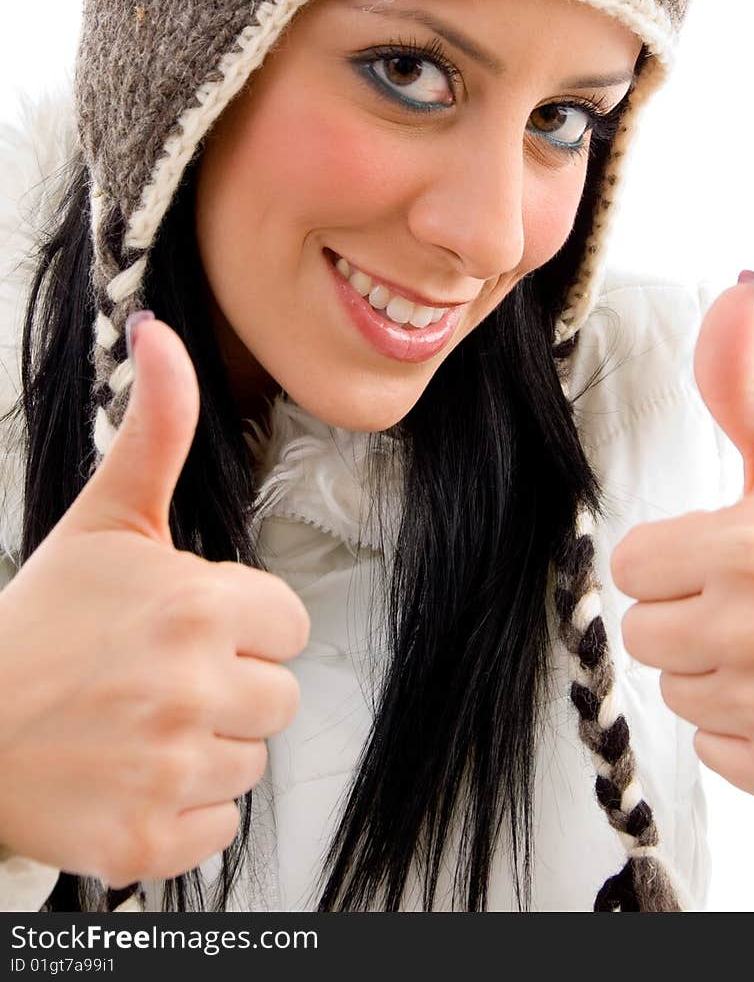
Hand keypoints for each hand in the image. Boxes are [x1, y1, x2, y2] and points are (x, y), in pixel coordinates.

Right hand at [0, 318, 308, 887]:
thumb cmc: (40, 621)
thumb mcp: (106, 517)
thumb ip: (157, 427)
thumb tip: (162, 335)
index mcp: (197, 607)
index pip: (289, 623)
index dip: (242, 623)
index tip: (190, 626)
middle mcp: (193, 690)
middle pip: (278, 695)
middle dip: (230, 684)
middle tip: (157, 677)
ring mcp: (170, 771)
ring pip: (249, 760)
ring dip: (205, 746)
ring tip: (137, 724)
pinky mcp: (148, 841)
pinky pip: (219, 827)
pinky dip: (182, 810)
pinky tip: (130, 775)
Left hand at [610, 278, 753, 802]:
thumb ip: (742, 384)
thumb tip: (734, 292)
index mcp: (747, 548)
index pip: (630, 563)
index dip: (673, 556)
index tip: (722, 553)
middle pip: (642, 629)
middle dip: (685, 610)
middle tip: (750, 601)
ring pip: (673, 687)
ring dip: (711, 668)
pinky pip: (710, 746)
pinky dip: (742, 727)